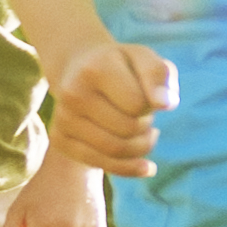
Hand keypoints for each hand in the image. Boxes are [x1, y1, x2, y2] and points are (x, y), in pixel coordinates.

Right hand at [47, 39, 176, 177]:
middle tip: (142, 114)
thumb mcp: (144, 58)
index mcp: (95, 70)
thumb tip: (165, 104)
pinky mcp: (60, 140)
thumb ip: (159, 76)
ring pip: (116, 151)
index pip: (137, 104)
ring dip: (141, 146)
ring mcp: (63, 118)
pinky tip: (146, 166)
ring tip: (143, 131)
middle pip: (128, 129)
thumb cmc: (121, 66)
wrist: (79, 69)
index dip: (151, 104)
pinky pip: (103, 165)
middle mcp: (73, 94)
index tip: (145, 94)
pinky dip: (130, 168)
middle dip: (145, 125)